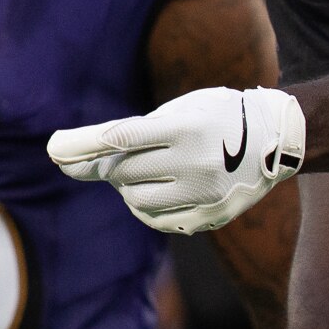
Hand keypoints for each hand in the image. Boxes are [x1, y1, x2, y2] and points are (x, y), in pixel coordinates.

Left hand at [47, 85, 304, 233]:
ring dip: (125, 186)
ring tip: (146, 170)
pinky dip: (143, 206)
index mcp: (187, 128)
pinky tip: (157, 190)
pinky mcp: (207, 218)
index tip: (54, 148)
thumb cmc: (213, 116)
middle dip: (111, 165)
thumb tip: (74, 157)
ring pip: (134, 199)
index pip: (123, 137)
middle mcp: (196, 163)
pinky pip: (155, 219)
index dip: (84, 144)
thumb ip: (132, 133)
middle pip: (123, 171)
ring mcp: (203, 195)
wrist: (274, 139)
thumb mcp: (178, 110)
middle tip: (117, 157)